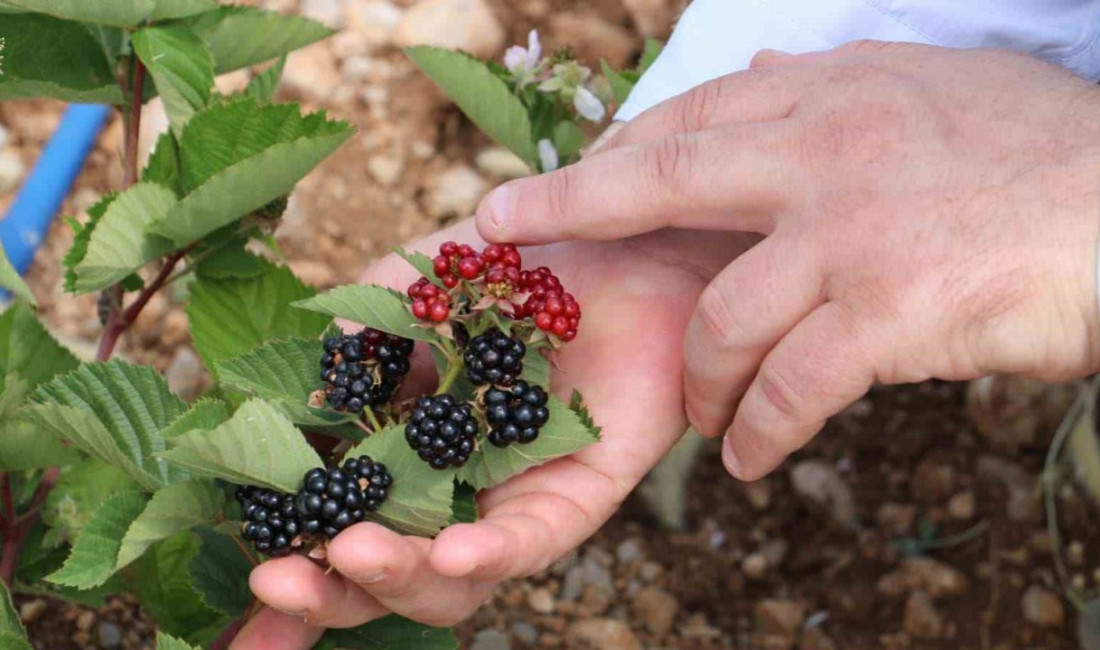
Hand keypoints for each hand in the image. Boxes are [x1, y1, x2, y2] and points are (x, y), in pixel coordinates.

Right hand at [231, 220, 754, 647]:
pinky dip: (494, 551)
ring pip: (456, 575)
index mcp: (405, 454)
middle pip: (388, 570)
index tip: (247, 579)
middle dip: (328, 587)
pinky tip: (456, 552)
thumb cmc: (512, 266)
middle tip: (274, 573)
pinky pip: (538, 539)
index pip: (339, 526)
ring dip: (398, 574)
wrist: (613, 232)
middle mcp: (457, 491)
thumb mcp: (413, 291)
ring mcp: (516, 497)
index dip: (294, 567)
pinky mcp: (581, 492)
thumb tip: (303, 404)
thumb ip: (359, 342)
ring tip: (351, 552)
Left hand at [474, 42, 1099, 481]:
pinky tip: (751, 458)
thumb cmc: (1041, 155)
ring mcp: (850, 233)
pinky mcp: (888, 311)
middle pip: (661, 180)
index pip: (690, 123)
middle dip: (568, 206)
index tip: (558, 185)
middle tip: (498, 232)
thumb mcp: (928, 88)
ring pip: (726, 315)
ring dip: (705, 381)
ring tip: (707, 422)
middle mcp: (824, 156)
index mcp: (830, 100)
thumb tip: (755, 78)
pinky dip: (761, 429)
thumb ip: (832, 91)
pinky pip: (791, 384)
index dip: (613, 158)